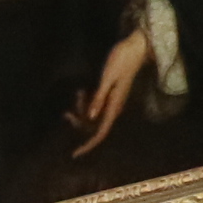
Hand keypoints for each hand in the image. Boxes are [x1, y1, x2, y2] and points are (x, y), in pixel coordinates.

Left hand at [64, 27, 156, 157]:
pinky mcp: (110, 95)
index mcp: (115, 106)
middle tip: (67, 113)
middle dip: (79, 122)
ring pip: (92, 115)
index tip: (74, 154)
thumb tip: (90, 117)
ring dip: (81, 109)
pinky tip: (82, 91)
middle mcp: (114, 107)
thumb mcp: (107, 78)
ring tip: (78, 93)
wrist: (135, 48)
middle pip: (93, 126)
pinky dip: (86, 102)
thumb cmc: (121, 60)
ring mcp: (112, 102)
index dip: (88, 145)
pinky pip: (95, 105)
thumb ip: (99, 98)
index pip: (101, 132)